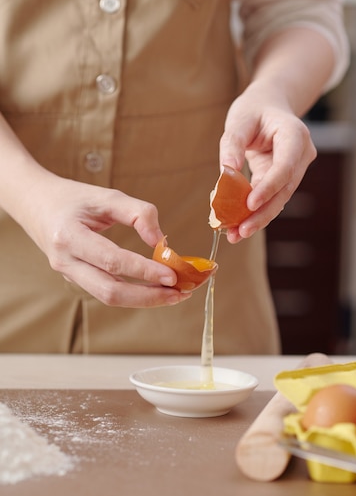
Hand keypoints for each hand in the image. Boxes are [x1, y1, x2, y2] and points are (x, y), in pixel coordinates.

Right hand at [21, 173, 190, 307]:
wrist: (35, 204)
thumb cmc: (72, 198)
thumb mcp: (106, 196)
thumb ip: (138, 213)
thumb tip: (162, 241)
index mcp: (69, 237)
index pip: (112, 261)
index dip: (144, 270)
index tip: (173, 274)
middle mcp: (65, 262)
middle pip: (110, 292)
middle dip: (149, 296)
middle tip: (181, 292)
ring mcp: (69, 274)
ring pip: (109, 298)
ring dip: (145, 300)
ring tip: (175, 294)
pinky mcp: (76, 279)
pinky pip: (107, 292)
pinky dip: (134, 294)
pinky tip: (156, 289)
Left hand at [219, 78, 316, 241]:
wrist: (269, 107)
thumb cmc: (254, 110)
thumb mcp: (238, 120)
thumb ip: (232, 144)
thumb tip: (226, 172)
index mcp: (295, 135)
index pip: (285, 166)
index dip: (269, 187)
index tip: (250, 203)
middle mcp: (301, 154)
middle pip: (284, 190)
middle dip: (262, 213)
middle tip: (241, 231)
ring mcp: (296, 168)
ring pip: (279, 199)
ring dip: (258, 218)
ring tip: (235, 234)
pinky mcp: (284, 179)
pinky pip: (271, 198)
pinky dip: (255, 212)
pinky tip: (238, 226)